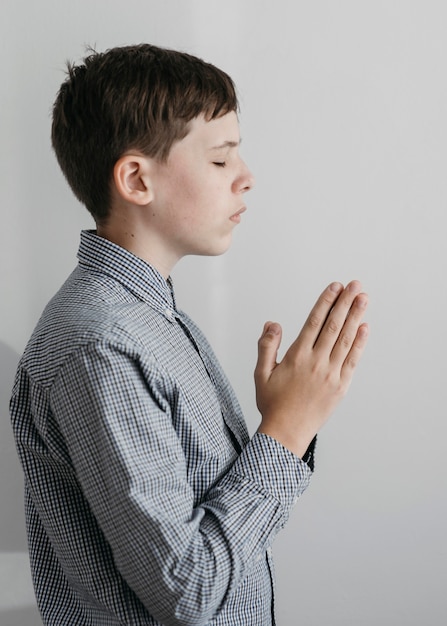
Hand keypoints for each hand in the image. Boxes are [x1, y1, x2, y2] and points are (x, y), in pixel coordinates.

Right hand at [255, 281, 368, 457]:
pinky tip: (365, 327)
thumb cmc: (273, 404)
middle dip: (345, 302)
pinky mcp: (340, 386)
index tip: (335, 287)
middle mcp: (316, 362)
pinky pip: (352, 360)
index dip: (325, 302)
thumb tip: (272, 323)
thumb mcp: (261, 373)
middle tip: (355, 284)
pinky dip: (360, 343)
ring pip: (346, 339)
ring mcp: (330, 374)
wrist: (286, 433)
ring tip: (363, 298)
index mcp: (296, 357)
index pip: (314, 322)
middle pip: (334, 326)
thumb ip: (267, 346)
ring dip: (356, 317)